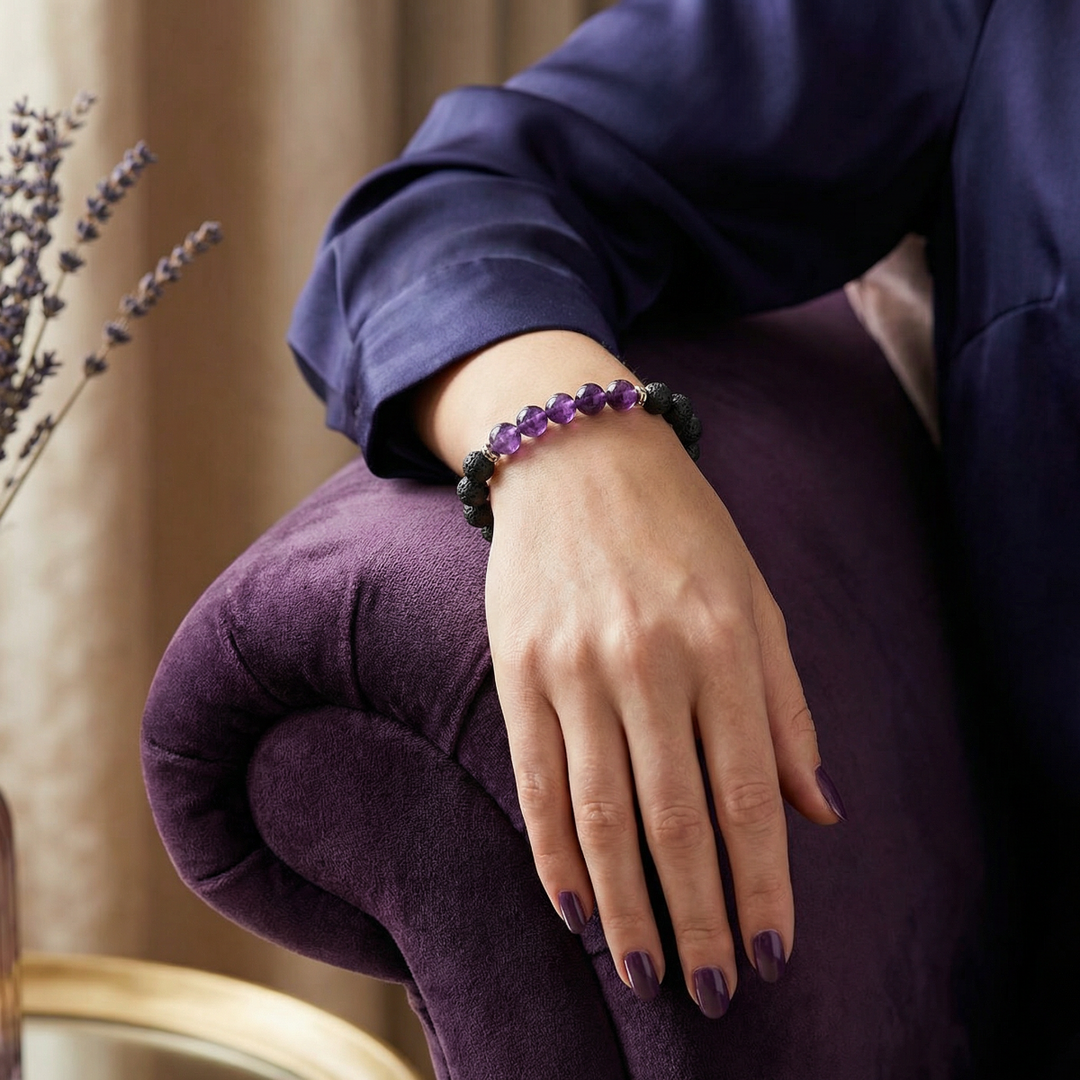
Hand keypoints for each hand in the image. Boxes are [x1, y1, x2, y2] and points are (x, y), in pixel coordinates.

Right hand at [485, 404, 843, 1014]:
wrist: (577, 454)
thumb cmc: (683, 530)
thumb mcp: (757, 601)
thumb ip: (787, 710)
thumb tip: (819, 815)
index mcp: (723, 644)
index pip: (748, 793)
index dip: (761, 883)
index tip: (772, 952)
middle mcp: (648, 660)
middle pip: (674, 819)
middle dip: (697, 917)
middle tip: (710, 990)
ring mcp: (574, 665)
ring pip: (600, 814)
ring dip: (626, 905)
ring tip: (645, 971)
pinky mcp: (517, 667)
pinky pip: (536, 780)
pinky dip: (554, 854)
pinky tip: (575, 906)